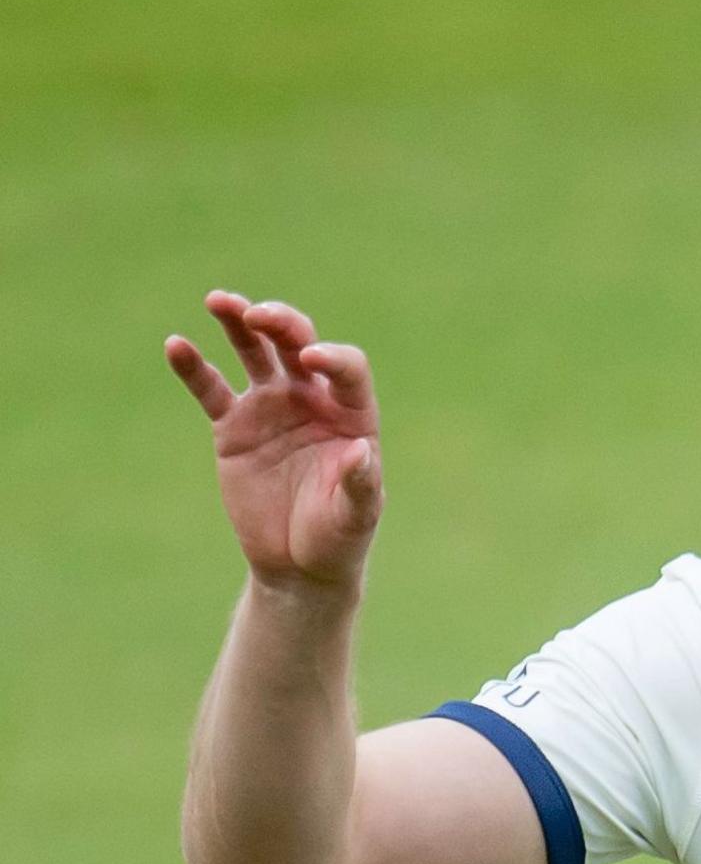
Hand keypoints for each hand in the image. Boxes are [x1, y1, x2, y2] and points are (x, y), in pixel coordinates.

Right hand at [166, 291, 382, 596]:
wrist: (299, 563)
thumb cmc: (338, 536)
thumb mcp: (356, 514)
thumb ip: (361, 482)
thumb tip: (360, 450)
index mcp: (351, 413)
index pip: (346, 369)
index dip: (332, 358)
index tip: (312, 360)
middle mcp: (312, 399)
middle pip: (298, 344)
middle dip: (281, 324)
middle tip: (257, 314)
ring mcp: (271, 407)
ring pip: (255, 353)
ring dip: (240, 324)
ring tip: (220, 300)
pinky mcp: (234, 426)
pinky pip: (212, 389)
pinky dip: (194, 367)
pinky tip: (177, 345)